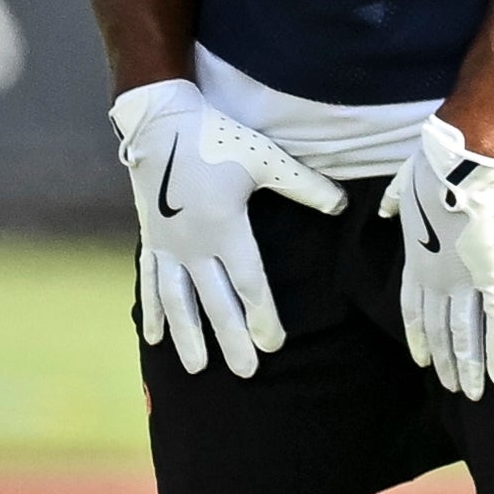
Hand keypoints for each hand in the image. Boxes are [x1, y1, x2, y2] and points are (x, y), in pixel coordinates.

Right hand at [111, 80, 347, 376]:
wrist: (160, 120)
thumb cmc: (218, 138)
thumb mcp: (266, 158)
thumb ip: (305, 186)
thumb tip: (342, 207)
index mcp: (225, 227)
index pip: (248, 283)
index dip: (261, 316)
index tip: (273, 345)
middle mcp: (194, 244)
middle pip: (215, 302)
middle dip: (231, 339)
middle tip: (245, 372)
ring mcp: (168, 245)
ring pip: (179, 301)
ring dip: (189, 335)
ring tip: (197, 368)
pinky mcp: (150, 239)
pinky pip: (150, 282)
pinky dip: (154, 311)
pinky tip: (154, 339)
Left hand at [378, 115, 493, 397]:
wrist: (458, 161)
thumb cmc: (432, 166)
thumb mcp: (401, 186)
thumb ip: (393, 203)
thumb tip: (384, 211)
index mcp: (415, 259)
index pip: (413, 309)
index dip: (417, 337)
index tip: (421, 359)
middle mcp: (436, 278)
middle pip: (437, 331)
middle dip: (445, 362)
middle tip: (452, 388)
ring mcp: (463, 281)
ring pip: (463, 336)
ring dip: (467, 368)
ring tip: (472, 393)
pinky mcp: (493, 278)